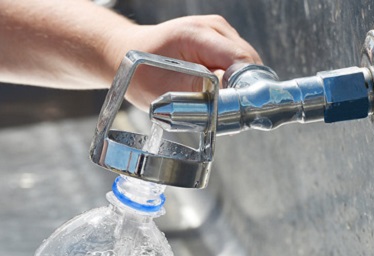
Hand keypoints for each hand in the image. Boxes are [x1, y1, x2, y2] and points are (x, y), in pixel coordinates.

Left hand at [104, 15, 261, 109]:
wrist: (125, 54)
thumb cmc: (139, 71)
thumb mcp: (164, 87)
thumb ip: (199, 90)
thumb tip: (232, 96)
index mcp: (198, 34)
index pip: (242, 61)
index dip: (245, 88)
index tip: (237, 111)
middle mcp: (214, 28)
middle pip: (248, 63)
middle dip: (240, 89)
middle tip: (222, 111)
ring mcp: (219, 32)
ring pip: (245, 65)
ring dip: (234, 86)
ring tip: (212, 100)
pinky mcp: (219, 41)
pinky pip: (236, 65)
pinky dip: (229, 81)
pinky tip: (210, 90)